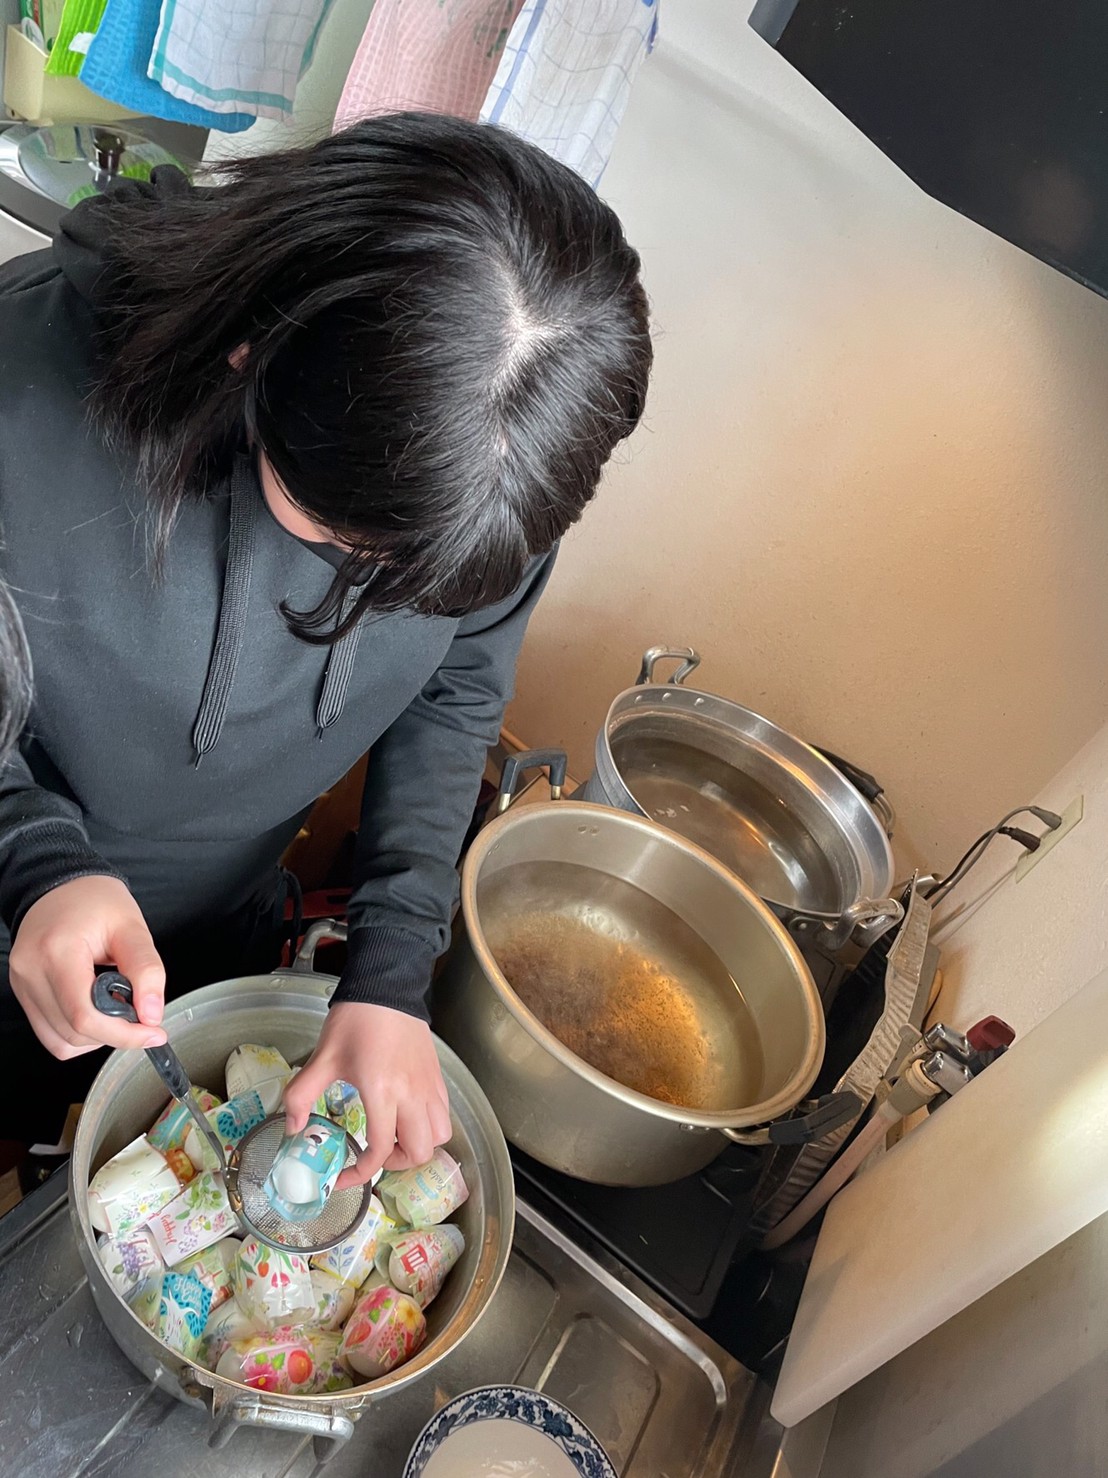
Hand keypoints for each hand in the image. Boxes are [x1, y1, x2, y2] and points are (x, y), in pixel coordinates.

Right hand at [9, 876, 166, 1059]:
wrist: (61, 885)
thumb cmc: (95, 900)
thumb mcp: (132, 926)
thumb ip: (147, 971)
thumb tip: (152, 1016)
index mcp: (57, 951)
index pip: (85, 1015)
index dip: (123, 1033)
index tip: (153, 1032)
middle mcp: (31, 971)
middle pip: (74, 1032)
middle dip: (116, 1033)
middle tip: (142, 1015)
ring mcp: (22, 984)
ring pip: (61, 1040)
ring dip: (97, 1036)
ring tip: (118, 1006)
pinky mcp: (23, 993)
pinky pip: (50, 1034)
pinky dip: (78, 1035)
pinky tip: (97, 1012)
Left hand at [283, 1001, 451, 1188]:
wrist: (386, 986)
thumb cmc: (355, 1020)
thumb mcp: (322, 1058)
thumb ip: (301, 1095)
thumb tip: (293, 1128)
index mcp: (382, 1092)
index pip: (380, 1150)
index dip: (361, 1173)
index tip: (342, 1176)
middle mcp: (412, 1094)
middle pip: (419, 1151)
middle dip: (394, 1163)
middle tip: (372, 1155)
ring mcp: (429, 1085)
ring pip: (439, 1135)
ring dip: (417, 1145)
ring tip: (393, 1137)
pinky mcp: (437, 1076)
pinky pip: (443, 1113)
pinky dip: (429, 1126)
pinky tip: (406, 1115)